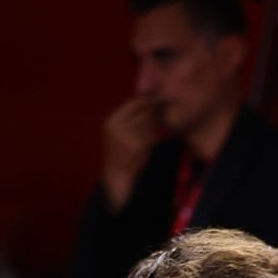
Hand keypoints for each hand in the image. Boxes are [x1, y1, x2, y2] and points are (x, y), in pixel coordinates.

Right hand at [101, 95, 160, 209]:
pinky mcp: (138, 148)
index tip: (158, 100)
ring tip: (159, 124)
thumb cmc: (120, 154)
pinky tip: (155, 138)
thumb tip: (150, 101)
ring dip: (157, 124)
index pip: (133, 104)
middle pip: (143, 112)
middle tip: (166, 109)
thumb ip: (130, 119)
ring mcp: (128, 137)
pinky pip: (152, 136)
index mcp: (112, 121)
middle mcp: (118, 127)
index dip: (147, 101)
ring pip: (149, 123)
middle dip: (155, 111)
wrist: (116, 177)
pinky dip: (155, 136)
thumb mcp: (119, 133)